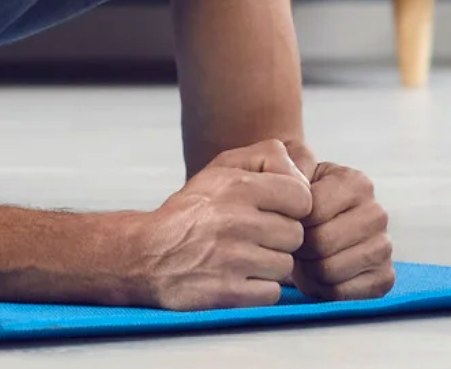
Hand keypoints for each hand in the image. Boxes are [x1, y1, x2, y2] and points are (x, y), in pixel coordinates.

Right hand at [132, 140, 313, 309]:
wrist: (146, 253)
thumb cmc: (191, 211)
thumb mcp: (219, 170)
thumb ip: (265, 158)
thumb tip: (304, 175)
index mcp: (236, 186)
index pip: (302, 198)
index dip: (291, 206)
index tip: (272, 210)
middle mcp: (235, 220)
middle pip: (296, 235)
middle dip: (277, 237)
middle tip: (249, 235)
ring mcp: (233, 259)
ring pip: (285, 266)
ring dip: (267, 264)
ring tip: (240, 255)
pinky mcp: (229, 293)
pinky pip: (272, 292)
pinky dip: (257, 288)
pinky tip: (236, 276)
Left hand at [290, 162, 393, 300]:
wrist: (312, 222)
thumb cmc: (297, 195)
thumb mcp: (290, 168)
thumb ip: (288, 162)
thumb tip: (293, 179)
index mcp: (356, 183)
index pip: (312, 212)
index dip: (290, 220)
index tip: (284, 219)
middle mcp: (377, 213)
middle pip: (323, 244)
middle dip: (298, 247)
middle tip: (290, 244)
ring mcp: (384, 247)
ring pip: (331, 270)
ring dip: (307, 270)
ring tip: (302, 258)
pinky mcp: (384, 278)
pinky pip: (344, 294)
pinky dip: (323, 289)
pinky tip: (317, 274)